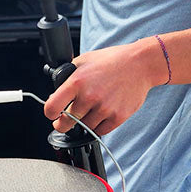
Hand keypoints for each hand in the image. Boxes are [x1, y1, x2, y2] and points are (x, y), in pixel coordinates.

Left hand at [43, 39, 166, 135]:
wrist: (140, 64)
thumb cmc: (112, 60)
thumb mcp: (84, 60)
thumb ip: (68, 75)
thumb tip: (55, 91)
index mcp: (77, 82)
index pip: (52, 107)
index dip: (50, 113)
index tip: (52, 115)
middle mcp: (89, 97)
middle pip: (66, 123)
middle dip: (63, 124)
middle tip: (64, 122)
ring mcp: (104, 109)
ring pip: (84, 128)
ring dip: (83, 123)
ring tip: (89, 112)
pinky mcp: (118, 117)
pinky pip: (100, 131)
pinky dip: (98, 126)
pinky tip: (100, 115)